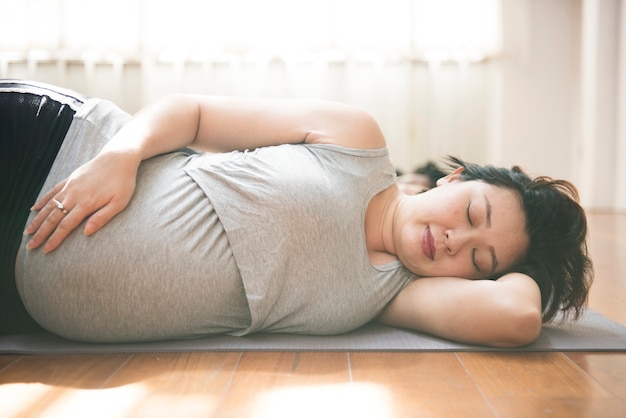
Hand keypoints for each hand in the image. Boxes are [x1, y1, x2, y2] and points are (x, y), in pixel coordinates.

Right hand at [24, 151, 138, 252]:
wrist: (119, 157)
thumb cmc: (123, 182)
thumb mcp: (119, 202)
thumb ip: (102, 217)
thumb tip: (86, 233)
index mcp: (86, 203)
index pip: (66, 225)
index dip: (55, 239)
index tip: (46, 249)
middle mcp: (74, 195)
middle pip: (53, 217)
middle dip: (41, 233)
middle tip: (31, 246)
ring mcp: (71, 186)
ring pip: (49, 205)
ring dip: (38, 219)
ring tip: (28, 231)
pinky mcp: (71, 178)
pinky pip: (53, 191)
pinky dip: (42, 200)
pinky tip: (34, 208)